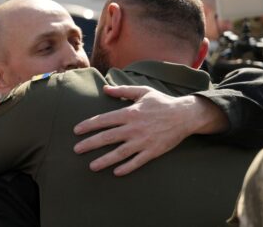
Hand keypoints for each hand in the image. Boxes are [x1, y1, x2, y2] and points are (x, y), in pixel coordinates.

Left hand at [73, 85, 226, 175]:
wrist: (185, 115)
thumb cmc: (162, 102)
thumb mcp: (142, 92)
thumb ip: (122, 91)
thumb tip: (105, 89)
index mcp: (130, 113)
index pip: (104, 120)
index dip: (89, 125)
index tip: (77, 131)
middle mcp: (134, 128)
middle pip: (107, 137)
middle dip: (90, 144)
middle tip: (76, 150)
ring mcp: (143, 141)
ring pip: (120, 153)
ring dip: (105, 160)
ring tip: (92, 166)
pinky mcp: (153, 151)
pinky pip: (138, 162)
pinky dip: (127, 168)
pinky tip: (116, 173)